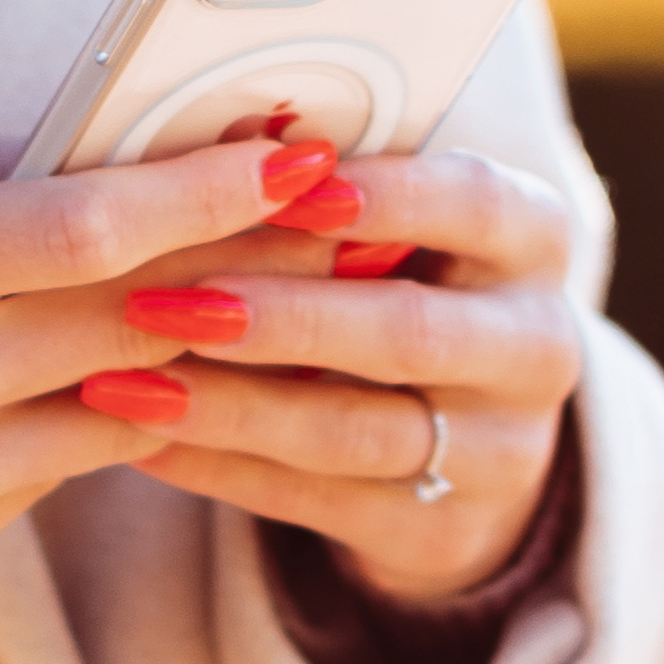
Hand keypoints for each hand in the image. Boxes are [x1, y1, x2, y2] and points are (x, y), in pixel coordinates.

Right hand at [0, 129, 352, 610]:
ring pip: (121, 403)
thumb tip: (119, 136)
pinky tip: (166, 370)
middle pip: (129, 315)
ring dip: (215, 350)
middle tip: (360, 214)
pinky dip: (115, 414)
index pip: (78, 226)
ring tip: (300, 293)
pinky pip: (63, 472)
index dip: (205, 188)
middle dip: (258, 262)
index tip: (305, 147)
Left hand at [80, 148, 583, 599]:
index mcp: (532, 239)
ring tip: (127, 381)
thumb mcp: (401, 224)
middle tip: (171, 300)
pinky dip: (222, 472)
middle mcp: (535, 345)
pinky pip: (317, 503)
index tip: (288, 183)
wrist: (473, 439)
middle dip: (285, 316)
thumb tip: (230, 133)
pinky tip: (143, 442)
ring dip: (232, 406)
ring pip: (355, 433)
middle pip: (411, 333)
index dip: (383, 194)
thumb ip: (331, 186)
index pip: (473, 203)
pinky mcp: (441, 530)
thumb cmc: (405, 280)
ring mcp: (499, 451)